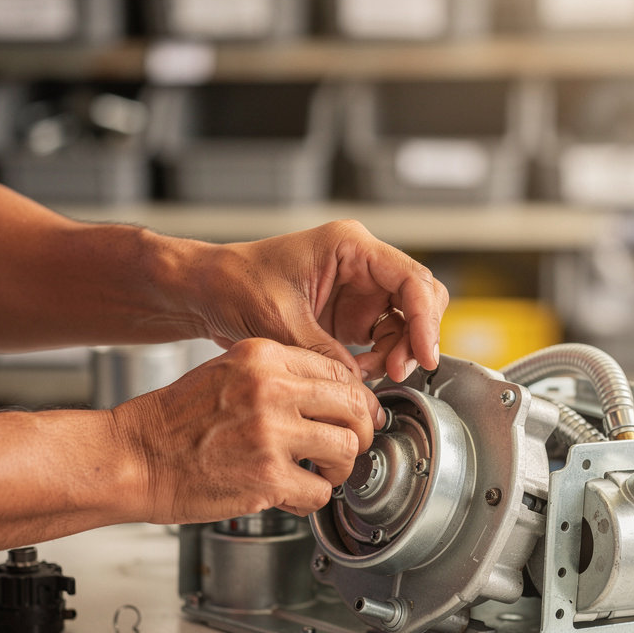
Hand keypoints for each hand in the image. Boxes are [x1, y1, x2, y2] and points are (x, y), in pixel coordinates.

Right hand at [111, 339, 375, 520]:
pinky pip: (320, 492)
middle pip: (355, 408)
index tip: (358, 416)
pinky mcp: (267, 478)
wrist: (132, 458)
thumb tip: (333, 396)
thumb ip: (278, 378)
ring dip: (340, 469)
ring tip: (320, 474)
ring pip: (347, 449)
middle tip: (349, 447)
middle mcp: (271, 390)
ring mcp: (271, 434)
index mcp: (263, 358)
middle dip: (361, 432)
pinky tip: (291, 494)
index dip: (358, 400)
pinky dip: (311, 499)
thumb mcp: (226, 373)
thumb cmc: (173, 421)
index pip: (340, 372)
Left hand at [191, 219, 448, 382]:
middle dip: (415, 337)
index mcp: (350, 247)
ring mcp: (359, 292)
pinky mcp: (351, 316)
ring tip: (369, 374)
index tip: (424, 355)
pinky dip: (379, 361)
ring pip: (405, 323)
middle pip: (419, 299)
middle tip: (399, 370)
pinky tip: (358, 373)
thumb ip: (325, 352)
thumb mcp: (280, 321)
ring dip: (397, 353)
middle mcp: (362, 266)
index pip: (411, 280)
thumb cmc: (235, 284)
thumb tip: (358, 384)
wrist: (208, 293)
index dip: (425, 319)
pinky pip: (383, 340)